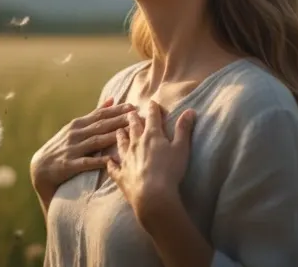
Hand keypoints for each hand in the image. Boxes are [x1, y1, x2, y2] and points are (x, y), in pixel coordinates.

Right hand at [31, 98, 135, 204]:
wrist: (40, 167)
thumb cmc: (62, 147)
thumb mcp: (75, 128)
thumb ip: (94, 115)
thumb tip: (111, 99)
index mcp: (77, 124)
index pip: (100, 115)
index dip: (116, 110)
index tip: (132, 106)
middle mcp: (75, 134)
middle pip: (100, 126)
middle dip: (119, 120)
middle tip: (135, 116)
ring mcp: (72, 149)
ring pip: (96, 141)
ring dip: (113, 136)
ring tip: (128, 134)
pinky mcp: (69, 164)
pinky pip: (86, 162)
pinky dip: (98, 160)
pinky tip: (110, 160)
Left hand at [105, 102, 195, 227]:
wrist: (152, 194)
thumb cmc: (170, 170)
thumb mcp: (181, 148)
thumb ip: (184, 129)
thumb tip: (189, 110)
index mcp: (152, 136)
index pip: (152, 118)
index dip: (153, 109)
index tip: (151, 103)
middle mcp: (136, 143)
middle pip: (134, 128)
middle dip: (133, 119)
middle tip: (130, 112)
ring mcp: (126, 158)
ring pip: (121, 143)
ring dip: (120, 136)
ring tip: (119, 130)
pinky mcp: (120, 174)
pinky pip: (113, 167)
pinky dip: (110, 163)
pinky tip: (108, 161)